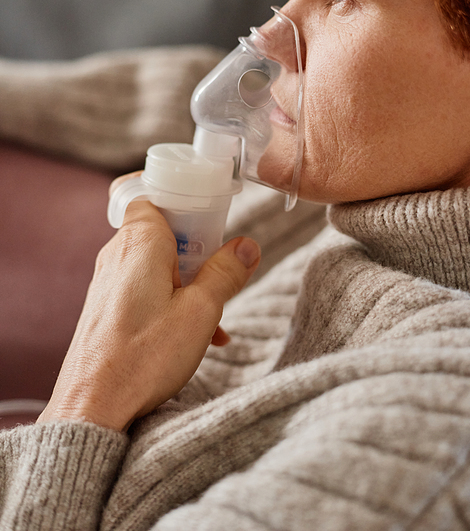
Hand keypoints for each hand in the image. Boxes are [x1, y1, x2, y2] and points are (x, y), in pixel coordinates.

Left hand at [38, 198, 259, 431]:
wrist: (92, 406)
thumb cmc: (144, 357)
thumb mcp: (201, 312)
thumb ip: (226, 272)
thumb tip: (248, 245)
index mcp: (139, 243)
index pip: (152, 192)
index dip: (184, 200)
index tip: (211, 220)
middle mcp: (117, 254)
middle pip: (161, 228)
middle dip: (196, 247)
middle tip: (218, 273)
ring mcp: (107, 281)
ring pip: (156, 262)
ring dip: (187, 280)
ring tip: (210, 315)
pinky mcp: (105, 305)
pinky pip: (143, 287)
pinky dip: (170, 299)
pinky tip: (193, 334)